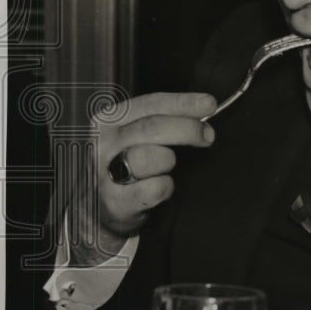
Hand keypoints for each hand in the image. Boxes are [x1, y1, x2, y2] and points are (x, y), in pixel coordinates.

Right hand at [68, 92, 216, 264]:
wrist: (102, 206)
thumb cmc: (126, 163)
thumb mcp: (135, 134)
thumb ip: (163, 119)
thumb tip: (203, 108)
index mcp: (109, 119)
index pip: (150, 104)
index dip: (182, 103)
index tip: (208, 104)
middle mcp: (103, 143)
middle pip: (152, 127)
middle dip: (187, 129)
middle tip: (207, 135)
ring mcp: (106, 172)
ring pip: (150, 157)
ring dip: (169, 160)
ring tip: (168, 166)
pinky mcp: (116, 200)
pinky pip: (154, 188)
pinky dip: (165, 186)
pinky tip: (162, 185)